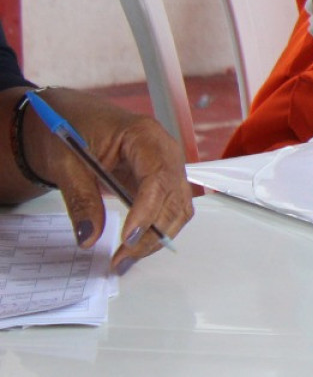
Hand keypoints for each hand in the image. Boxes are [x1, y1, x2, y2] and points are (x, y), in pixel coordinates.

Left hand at [28, 93, 192, 271]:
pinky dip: (157, 230)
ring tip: (126, 259)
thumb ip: (80, 199)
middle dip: (152, 232)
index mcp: (144, 135)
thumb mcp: (65, 163)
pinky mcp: (161, 181)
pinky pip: (170, 209)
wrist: (70, 120)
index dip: (147, 210)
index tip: (126, 238)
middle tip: (121, 259)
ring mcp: (167, 166)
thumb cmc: (69, 130)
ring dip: (158, 236)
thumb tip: (89, 236)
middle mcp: (165, 150)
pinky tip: (135, 246)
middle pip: (175, 196)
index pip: (158, 176)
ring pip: (179, 207)